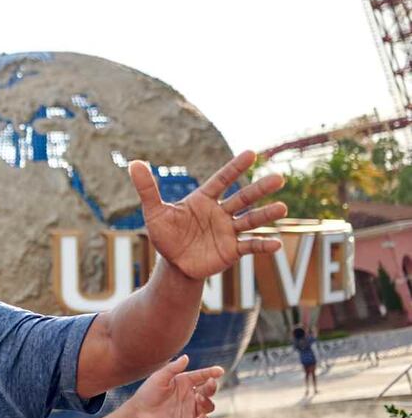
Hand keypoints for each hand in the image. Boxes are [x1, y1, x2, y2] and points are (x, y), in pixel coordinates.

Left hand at [128, 355, 222, 417]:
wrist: (139, 413)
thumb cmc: (148, 393)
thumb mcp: (159, 377)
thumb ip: (173, 368)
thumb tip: (186, 357)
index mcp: (185, 381)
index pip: (202, 376)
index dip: (212, 372)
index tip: (220, 371)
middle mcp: (191, 395)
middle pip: (209, 390)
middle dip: (212, 386)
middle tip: (209, 383)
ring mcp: (192, 410)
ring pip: (209, 406)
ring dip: (208, 402)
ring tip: (198, 397)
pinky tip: (201, 416)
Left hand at [129, 150, 286, 281]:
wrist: (173, 264)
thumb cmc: (165, 235)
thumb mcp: (154, 211)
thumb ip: (147, 188)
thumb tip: (133, 163)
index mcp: (203, 200)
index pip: (222, 180)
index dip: (235, 167)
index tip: (252, 153)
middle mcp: (220, 213)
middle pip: (242, 198)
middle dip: (259, 188)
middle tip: (279, 178)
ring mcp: (228, 231)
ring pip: (250, 220)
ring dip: (266, 215)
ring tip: (283, 208)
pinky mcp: (232, 250)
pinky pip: (249, 246)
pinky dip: (262, 245)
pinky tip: (277, 244)